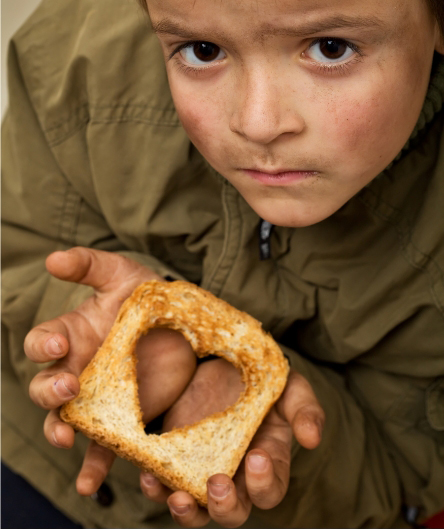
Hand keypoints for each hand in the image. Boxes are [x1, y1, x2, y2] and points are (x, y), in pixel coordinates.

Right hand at [24, 247, 196, 493]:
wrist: (184, 326)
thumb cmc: (147, 297)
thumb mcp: (122, 275)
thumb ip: (89, 265)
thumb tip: (52, 259)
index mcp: (74, 335)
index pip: (43, 342)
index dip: (43, 344)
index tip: (60, 342)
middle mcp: (78, 369)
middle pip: (44, 387)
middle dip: (48, 390)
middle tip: (68, 388)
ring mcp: (97, 398)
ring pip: (64, 420)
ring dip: (58, 430)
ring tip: (67, 438)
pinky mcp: (121, 420)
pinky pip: (102, 448)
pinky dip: (93, 467)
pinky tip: (90, 485)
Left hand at [140, 360, 324, 527]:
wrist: (224, 358)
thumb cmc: (262, 378)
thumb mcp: (289, 387)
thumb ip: (305, 409)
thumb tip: (312, 439)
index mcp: (268, 462)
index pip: (269, 490)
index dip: (264, 483)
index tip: (257, 456)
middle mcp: (236, 474)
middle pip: (233, 511)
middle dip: (226, 506)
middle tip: (217, 484)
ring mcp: (203, 469)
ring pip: (196, 509)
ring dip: (187, 512)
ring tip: (178, 498)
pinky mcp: (175, 457)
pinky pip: (164, 484)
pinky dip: (156, 487)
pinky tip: (150, 475)